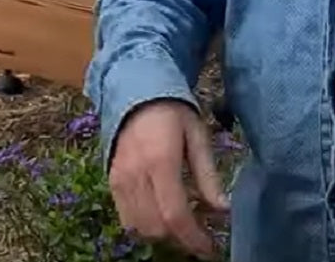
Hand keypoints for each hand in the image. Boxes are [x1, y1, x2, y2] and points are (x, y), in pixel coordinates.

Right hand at [108, 99, 229, 258]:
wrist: (137, 89)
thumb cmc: (173, 111)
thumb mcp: (197, 135)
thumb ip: (208, 175)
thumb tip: (223, 210)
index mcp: (161, 160)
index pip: (175, 215)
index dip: (193, 239)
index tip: (210, 250)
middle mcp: (136, 173)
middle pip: (156, 228)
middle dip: (180, 238)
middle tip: (199, 233)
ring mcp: (120, 179)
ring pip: (139, 228)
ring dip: (162, 234)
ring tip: (181, 223)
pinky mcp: (111, 181)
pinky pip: (125, 218)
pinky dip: (143, 225)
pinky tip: (160, 214)